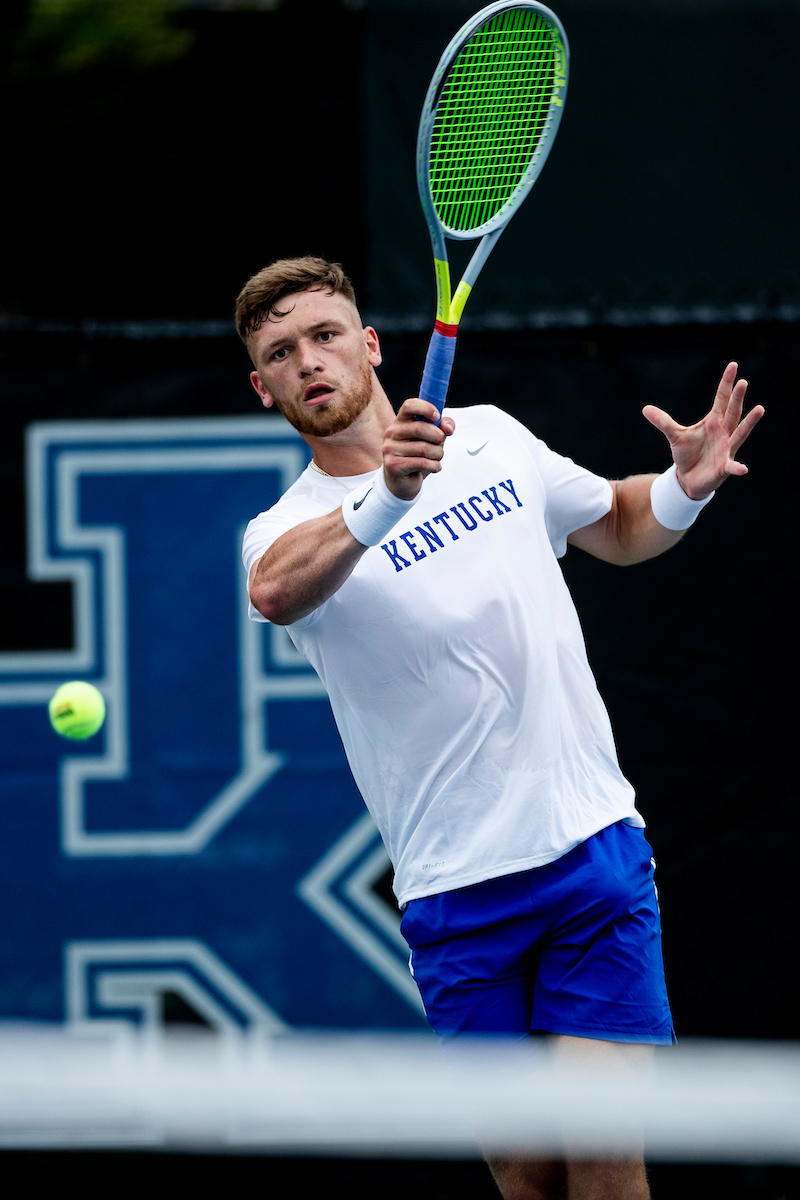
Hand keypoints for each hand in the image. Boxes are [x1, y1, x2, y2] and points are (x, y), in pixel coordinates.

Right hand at [382, 399, 454, 499]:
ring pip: (424, 448)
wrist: (402, 483)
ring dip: (438, 454)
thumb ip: (442, 427)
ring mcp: (390, 449)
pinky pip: (422, 463)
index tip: (437, 416)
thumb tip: (448, 428)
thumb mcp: (432, 439)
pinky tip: (434, 467)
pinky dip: (435, 466)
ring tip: (437, 458)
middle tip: (441, 442)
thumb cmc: (417, 457)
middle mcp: (391, 433)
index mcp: (400, 422)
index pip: (409, 406)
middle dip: (438, 436)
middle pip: (420, 428)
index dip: (425, 408)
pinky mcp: (393, 465)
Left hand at [642, 362, 764, 499]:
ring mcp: (727, 449)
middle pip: (732, 412)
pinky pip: (732, 466)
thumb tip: (645, 409)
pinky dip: (737, 467)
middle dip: (737, 398)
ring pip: (739, 433)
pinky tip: (743, 469)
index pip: (721, 398)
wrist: (688, 479)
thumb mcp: (674, 435)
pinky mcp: (723, 467)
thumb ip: (663, 422)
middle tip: (743, 382)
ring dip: (749, 423)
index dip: (726, 383)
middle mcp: (724, 432)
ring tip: (760, 409)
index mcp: (714, 421)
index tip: (733, 365)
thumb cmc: (687, 454)